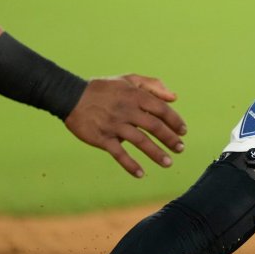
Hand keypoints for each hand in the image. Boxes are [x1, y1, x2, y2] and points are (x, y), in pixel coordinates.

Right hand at [64, 74, 187, 177]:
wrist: (71, 97)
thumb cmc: (104, 89)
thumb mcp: (129, 79)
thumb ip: (153, 85)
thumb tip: (174, 97)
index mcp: (136, 96)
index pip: (161, 110)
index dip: (175, 121)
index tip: (184, 131)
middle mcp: (127, 110)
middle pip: (154, 126)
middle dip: (170, 139)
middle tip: (181, 148)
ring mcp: (114, 125)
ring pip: (140, 141)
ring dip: (156, 153)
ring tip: (168, 163)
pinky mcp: (102, 138)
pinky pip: (118, 154)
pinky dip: (130, 164)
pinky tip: (141, 174)